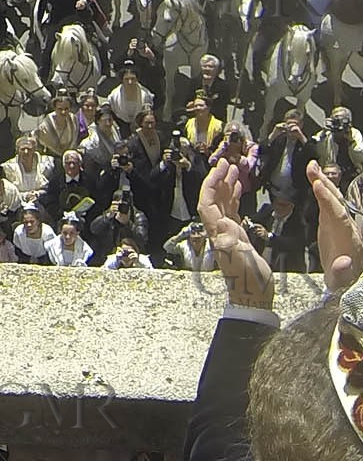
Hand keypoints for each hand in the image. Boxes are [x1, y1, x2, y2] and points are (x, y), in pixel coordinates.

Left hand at [198, 160, 272, 307]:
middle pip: (213, 199)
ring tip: (234, 170)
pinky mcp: (238, 237)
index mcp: (218, 233)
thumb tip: (224, 224)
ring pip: (223, 203)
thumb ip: (232, 243)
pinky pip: (233, 211)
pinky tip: (240, 188)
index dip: (211, 183)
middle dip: (218, 179)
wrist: (253, 297)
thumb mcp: (241, 260)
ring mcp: (228, 233)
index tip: (221, 167)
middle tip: (227, 163)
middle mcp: (219, 231)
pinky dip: (235, 197)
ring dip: (226, 185)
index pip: (208, 203)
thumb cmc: (248, 281)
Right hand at [307, 159, 362, 292]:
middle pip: (336, 202)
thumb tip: (343, 262)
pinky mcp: (331, 225)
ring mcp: (339, 225)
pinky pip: (327, 205)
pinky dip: (320, 192)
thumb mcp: (342, 282)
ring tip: (311, 167)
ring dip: (322, 183)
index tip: (318, 186)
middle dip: (325, 185)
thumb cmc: (343, 283)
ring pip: (332, 200)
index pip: (338, 215)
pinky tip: (314, 182)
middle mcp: (346, 228)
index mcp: (349, 239)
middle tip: (312, 168)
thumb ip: (341, 272)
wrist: (345, 284)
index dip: (328, 201)